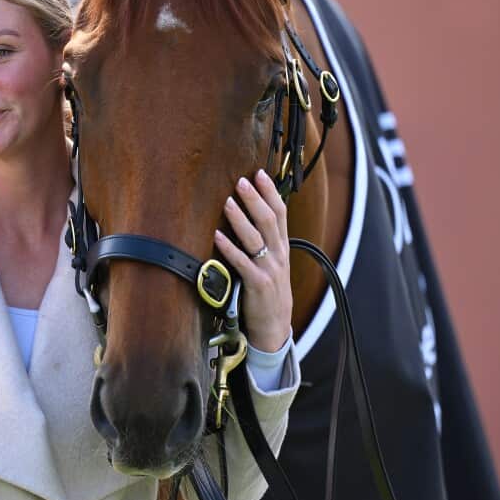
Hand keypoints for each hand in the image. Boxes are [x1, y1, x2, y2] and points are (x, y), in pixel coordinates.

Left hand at [213, 169, 293, 352]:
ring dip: (240, 219)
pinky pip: (242, 263)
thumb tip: (251, 215)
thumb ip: (265, 241)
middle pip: (269, 221)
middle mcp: (278, 255)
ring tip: (227, 202)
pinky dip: (229, 248)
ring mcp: (269, 270)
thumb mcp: (273, 264)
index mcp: (282, 247)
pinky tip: (217, 236)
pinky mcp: (257, 284)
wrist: (274, 326)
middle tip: (241, 181)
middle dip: (255, 199)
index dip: (270, 192)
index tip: (260, 173)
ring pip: (256, 238)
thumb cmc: (268, 292)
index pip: (280, 213)